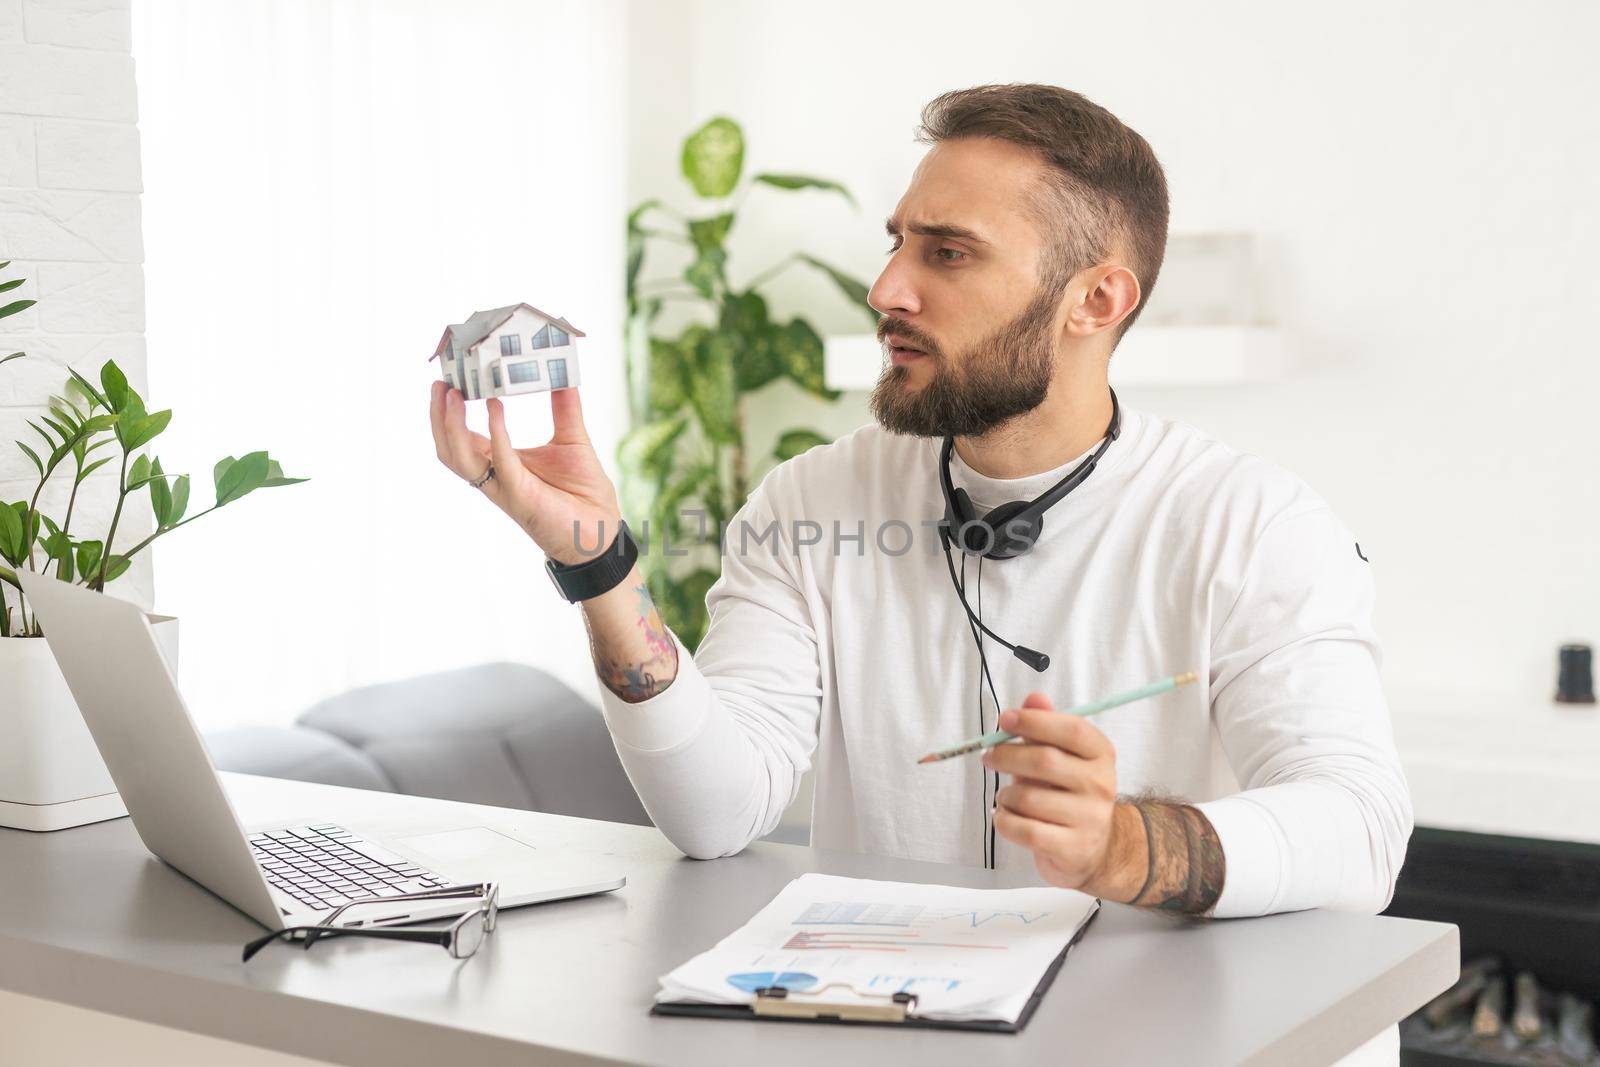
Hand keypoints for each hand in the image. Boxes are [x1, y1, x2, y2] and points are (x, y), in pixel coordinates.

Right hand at [428, 381, 622, 564]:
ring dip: (452, 427)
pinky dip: (496, 433)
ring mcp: (505, 487)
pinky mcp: (521, 496)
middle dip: (439, 417)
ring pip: (460, 459)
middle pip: (450, 448)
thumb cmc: (584, 492)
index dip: (450, 411)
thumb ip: (565, 409)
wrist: (603, 531)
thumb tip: (564, 375)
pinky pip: (500, 462)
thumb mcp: (573, 440)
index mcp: (502, 462)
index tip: (449, 378)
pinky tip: (495, 407)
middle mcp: (496, 476)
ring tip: (452, 395)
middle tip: (440, 384)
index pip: (464, 435)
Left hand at [983, 692, 1144, 899]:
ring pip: (1028, 798)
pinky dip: (1004, 820)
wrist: (1094, 848)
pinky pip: (1024, 829)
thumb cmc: (1068, 794)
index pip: (1071, 730)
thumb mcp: (1061, 756)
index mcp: (1101, 754)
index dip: (1034, 721)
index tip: (1004, 719)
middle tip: (988, 757)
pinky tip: (1005, 816)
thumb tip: (1034, 698)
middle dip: (1006, 755)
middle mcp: (1101, 784)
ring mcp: (1089, 818)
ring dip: (1005, 795)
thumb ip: (1046, 726)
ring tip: (1006, 797)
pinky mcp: (1073, 848)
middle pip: (1045, 761)